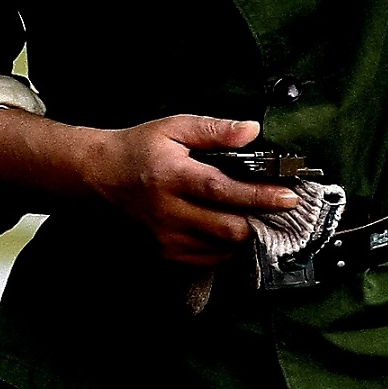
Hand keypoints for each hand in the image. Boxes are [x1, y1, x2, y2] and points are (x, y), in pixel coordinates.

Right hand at [80, 115, 305, 269]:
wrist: (99, 178)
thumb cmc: (139, 150)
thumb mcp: (174, 128)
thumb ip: (214, 130)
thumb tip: (251, 131)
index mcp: (172, 177)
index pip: (224, 191)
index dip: (259, 196)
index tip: (288, 196)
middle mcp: (169, 213)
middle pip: (228, 228)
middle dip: (262, 222)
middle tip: (283, 210)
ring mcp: (166, 239)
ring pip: (222, 249)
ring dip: (248, 237)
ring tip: (264, 220)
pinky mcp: (165, 255)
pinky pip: (209, 261)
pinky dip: (228, 250)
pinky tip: (236, 233)